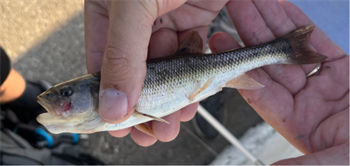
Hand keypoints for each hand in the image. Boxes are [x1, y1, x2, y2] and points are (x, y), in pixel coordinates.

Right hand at [84, 0, 227, 145]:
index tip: (117, 124)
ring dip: (171, 97)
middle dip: (144, 103)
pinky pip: (193, 54)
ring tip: (172, 124)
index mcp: (108, 8)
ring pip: (166, 67)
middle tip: (148, 130)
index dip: (109, 96)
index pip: (102, 61)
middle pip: (136, 70)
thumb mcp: (135, 5)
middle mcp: (136, 16)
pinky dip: (195, 78)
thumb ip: (123, 54)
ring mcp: (167, 18)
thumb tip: (113, 106)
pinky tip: (192, 100)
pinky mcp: (196, 18)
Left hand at [208, 0, 348, 164]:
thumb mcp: (341, 161)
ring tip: (251, 0)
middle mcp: (307, 102)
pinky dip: (299, 22)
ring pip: (290, 47)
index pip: (260, 89)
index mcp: (299, 124)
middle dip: (251, 34)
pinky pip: (318, 41)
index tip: (221, 42)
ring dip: (270, 22)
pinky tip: (281, 6)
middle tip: (234, 7)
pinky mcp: (345, 68)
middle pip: (270, 63)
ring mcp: (325, 83)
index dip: (238, 64)